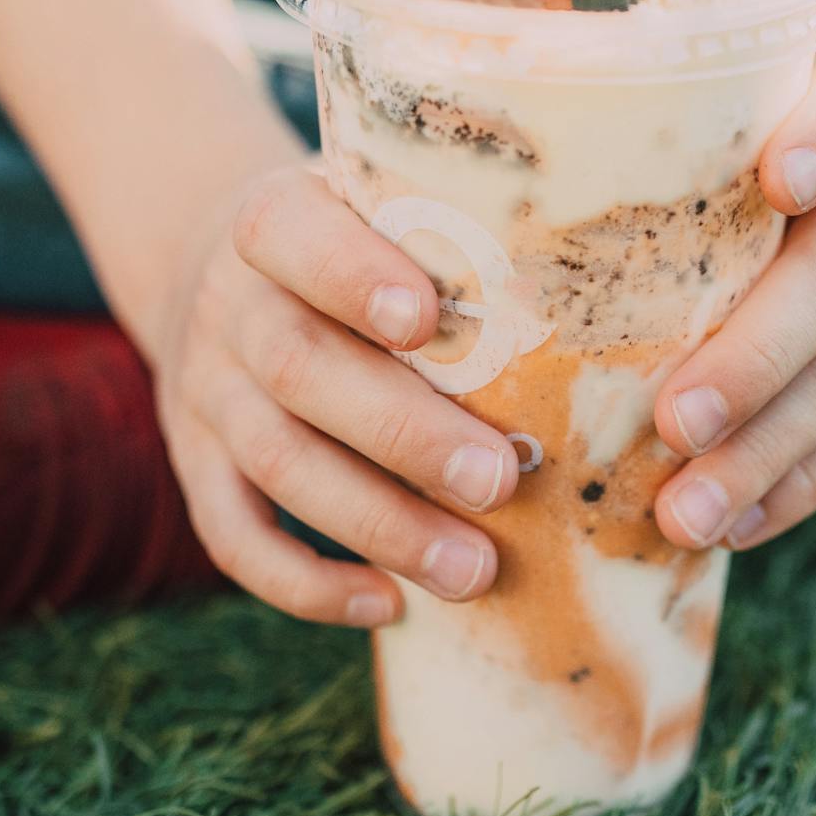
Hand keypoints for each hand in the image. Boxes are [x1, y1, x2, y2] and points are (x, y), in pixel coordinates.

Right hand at [151, 167, 523, 626]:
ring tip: (473, 572)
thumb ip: (455, 236)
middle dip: (402, 432)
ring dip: (378, 523)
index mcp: (276, 222)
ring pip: (276, 463)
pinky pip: (233, 536)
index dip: (351, 276)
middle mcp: (232, 306)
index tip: (426, 319)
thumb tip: (619, 302)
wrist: (221, 272)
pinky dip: (305, 584)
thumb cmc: (359, 244)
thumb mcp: (381, 208)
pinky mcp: (196, 465)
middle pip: (299, 368)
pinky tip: (388, 607)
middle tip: (501, 480)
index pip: (290, 233)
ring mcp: (206, 390)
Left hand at [651, 64, 815, 550]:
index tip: (779, 179)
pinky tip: (737, 527)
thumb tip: (476, 220)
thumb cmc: (707, 181)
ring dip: (768, 454)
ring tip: (685, 515)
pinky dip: (802, 486)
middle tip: (672, 427)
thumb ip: (628, 168)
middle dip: (753, 362)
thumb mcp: (681, 151)